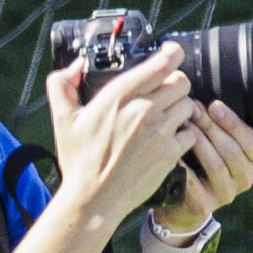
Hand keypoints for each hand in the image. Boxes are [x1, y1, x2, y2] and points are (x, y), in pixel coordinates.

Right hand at [46, 47, 200, 220]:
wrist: (94, 199)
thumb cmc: (79, 160)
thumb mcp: (62, 118)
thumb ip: (62, 84)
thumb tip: (76, 65)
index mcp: (118, 96)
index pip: (161, 64)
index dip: (172, 53)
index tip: (171, 53)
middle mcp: (143, 110)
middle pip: (181, 81)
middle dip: (175, 83)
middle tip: (166, 91)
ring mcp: (160, 133)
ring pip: (189, 105)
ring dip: (180, 107)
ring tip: (167, 115)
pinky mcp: (170, 153)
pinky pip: (191, 133)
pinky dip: (184, 133)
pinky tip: (169, 137)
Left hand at [150, 101, 252, 239]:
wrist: (181, 202)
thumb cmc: (198, 163)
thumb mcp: (213, 144)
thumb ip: (216, 125)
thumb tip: (202, 99)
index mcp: (251, 161)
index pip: (251, 141)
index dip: (233, 123)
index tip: (214, 105)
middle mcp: (244, 179)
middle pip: (232, 151)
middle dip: (211, 127)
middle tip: (192, 109)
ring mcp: (226, 195)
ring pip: (216, 165)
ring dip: (199, 143)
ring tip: (183, 125)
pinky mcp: (205, 206)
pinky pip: (195, 184)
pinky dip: (184, 167)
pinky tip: (174, 153)